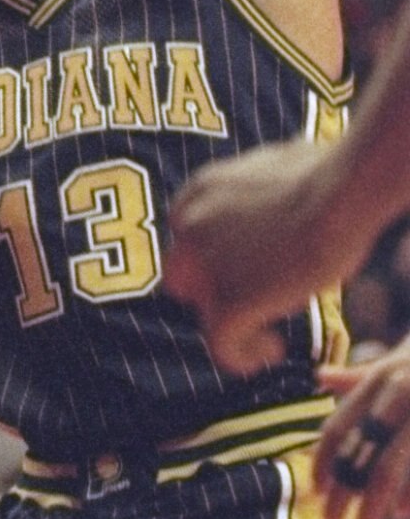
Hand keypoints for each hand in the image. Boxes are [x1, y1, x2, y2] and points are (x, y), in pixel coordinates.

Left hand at [165, 135, 364, 374]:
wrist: (337, 193)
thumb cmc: (326, 172)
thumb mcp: (278, 163)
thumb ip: (263, 182)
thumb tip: (287, 166)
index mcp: (199, 192)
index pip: (188, 235)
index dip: (214, 257)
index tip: (250, 268)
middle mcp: (189, 227)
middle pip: (182, 275)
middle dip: (210, 291)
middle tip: (251, 300)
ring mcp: (204, 266)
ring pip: (201, 313)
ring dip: (228, 326)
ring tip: (264, 336)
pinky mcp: (226, 303)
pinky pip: (221, 346)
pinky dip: (243, 356)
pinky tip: (272, 348)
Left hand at [316, 351, 409, 518]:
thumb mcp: (395, 364)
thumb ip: (358, 377)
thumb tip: (320, 375)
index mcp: (381, 379)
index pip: (339, 427)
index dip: (322, 462)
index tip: (314, 491)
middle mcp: (400, 394)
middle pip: (360, 454)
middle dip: (342, 494)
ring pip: (389, 468)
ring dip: (374, 503)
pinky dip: (408, 498)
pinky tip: (400, 514)